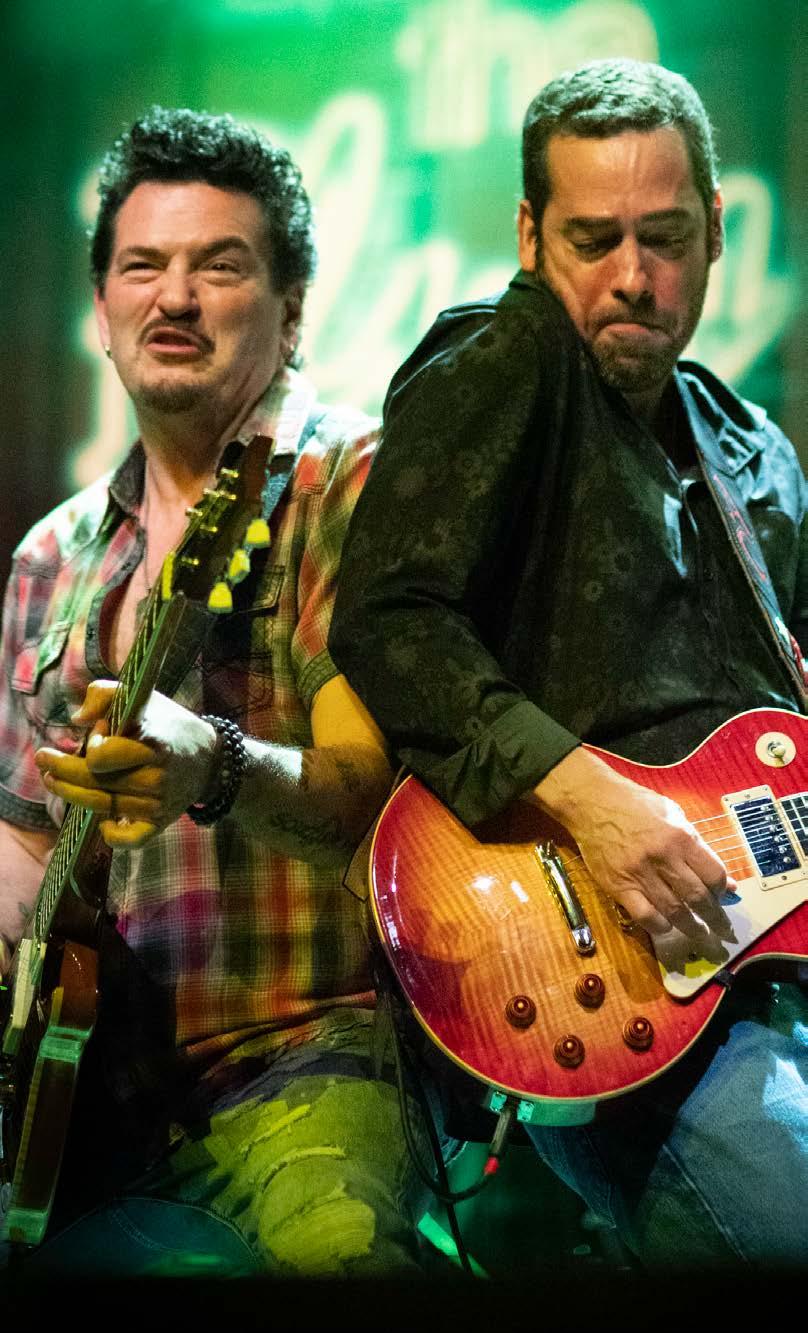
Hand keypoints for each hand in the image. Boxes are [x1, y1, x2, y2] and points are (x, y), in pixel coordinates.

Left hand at [35, 680, 218, 847]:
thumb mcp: (142, 697)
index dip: (93, 746)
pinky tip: (100, 823)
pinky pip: (129, 840)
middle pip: (94, 784)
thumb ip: (105, 694)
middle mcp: (157, 778)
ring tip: (53, 781)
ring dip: (72, 795)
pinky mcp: (160, 823)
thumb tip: (78, 718)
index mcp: (153, 745)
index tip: (98, 733)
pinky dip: (111, 835)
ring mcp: (158, 804)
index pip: (102, 758)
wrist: (209, 758)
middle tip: (43, 759)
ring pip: (102, 807)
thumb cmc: (167, 724)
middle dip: (62, 772)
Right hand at [534, 748, 734, 938]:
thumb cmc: (636, 805)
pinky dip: (660, 926)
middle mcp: (663, 857)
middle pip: (698, 897)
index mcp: (680, 836)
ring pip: (674, 911)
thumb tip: (723, 881)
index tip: (724, 899)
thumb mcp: (674, 814)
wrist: (592, 802)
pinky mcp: (618, 886)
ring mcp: (639, 873)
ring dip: (692, 929)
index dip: (722, 891)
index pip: (713, 874)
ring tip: (703, 937)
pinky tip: (667, 927)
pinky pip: (644, 915)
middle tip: (724, 934)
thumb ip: (698, 846)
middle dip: (716, 920)